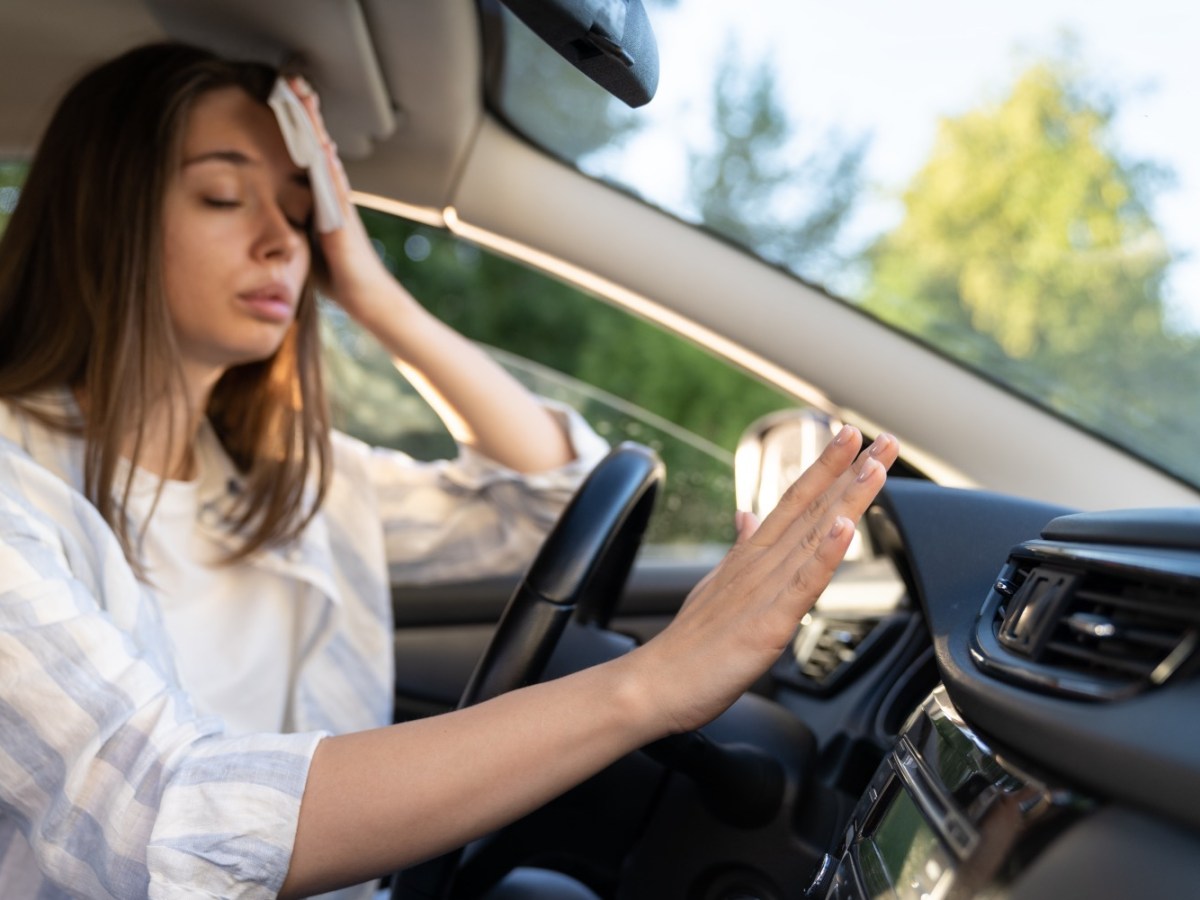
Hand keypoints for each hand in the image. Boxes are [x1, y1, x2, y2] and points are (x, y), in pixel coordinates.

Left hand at [286, 76, 417, 328]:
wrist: (371, 303)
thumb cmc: (342, 280)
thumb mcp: (309, 247)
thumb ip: (296, 226)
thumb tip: (275, 219)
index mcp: (323, 201)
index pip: (306, 155)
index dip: (296, 127)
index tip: (283, 99)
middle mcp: (335, 197)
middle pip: (318, 146)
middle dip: (307, 114)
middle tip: (295, 81)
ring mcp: (343, 207)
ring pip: (326, 158)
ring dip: (316, 128)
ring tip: (307, 99)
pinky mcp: (346, 224)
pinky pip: (336, 188)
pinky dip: (328, 165)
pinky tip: (322, 145)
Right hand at [631, 426, 897, 734]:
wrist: (656, 683)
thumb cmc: (689, 644)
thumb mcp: (717, 585)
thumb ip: (739, 547)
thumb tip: (747, 515)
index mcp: (752, 556)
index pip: (795, 501)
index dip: (826, 467)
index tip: (852, 437)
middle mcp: (760, 564)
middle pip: (812, 509)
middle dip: (851, 472)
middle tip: (885, 439)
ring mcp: (765, 591)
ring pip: (813, 536)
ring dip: (846, 499)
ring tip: (873, 467)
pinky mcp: (768, 623)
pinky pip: (803, 584)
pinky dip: (824, 555)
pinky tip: (842, 529)